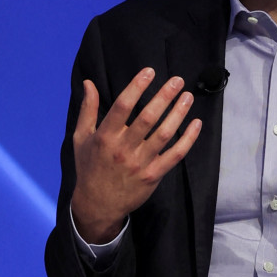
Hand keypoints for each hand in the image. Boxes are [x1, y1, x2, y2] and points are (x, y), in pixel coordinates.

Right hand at [71, 68, 201, 242]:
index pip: (122, 107)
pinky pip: (175, 154)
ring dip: (178, 113)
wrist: (98, 204)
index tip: (149, 72)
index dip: (137, 87)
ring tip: (187, 97)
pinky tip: (196, 124)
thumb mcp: (80, 138)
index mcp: (105, 137)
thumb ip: (88, 110)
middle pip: (148, 118)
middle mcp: (123, 148)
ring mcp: (140, 163)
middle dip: (164, 96)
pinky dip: (188, 139)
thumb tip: (88, 83)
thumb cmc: (89, 167)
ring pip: (164, 134)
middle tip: (177, 80)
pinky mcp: (153, 175)